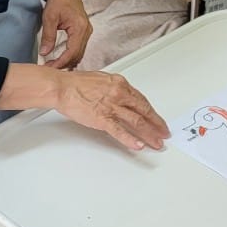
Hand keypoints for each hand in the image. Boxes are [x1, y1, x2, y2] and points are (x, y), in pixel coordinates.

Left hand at [40, 0, 90, 67]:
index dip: (60, 63)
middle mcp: (87, 31)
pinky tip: (60, 59)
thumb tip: (45, 53)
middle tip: (48, 68)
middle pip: (77, 56)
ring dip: (67, 61)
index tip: (49, 68)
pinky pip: (79, 48)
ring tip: (52, 65)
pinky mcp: (83, 32)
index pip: (72, 53)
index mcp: (80, 27)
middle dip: (63, 64)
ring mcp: (87, 32)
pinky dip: (70, 56)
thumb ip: (48, 36)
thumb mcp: (49, 17)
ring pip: (79, 53)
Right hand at [54, 70, 169, 151]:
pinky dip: (130, 139)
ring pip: (136, 122)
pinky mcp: (102, 119)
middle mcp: (119, 94)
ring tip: (156, 143)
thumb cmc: (76, 83)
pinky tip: (138, 146)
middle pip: (144, 111)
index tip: (158, 120)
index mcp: (120, 84)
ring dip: (149, 134)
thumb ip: (115, 89)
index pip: (142, 100)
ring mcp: (112, 107)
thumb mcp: (102, 80)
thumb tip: (122, 97)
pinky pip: (119, 131)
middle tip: (164, 133)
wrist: (62, 87)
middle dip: (157, 124)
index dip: (152, 112)